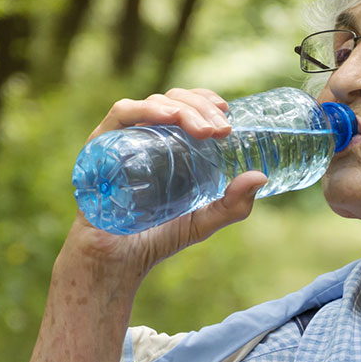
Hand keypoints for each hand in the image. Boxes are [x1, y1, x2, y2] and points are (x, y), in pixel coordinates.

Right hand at [64, 88, 267, 279]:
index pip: (184, 104)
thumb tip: (261, 177)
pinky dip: (145, 110)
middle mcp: (142, 135)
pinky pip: (120, 115)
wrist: (116, 262)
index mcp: (164, 143)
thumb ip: (232, 205)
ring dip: (181, 108)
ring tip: (204, 130)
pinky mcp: (99, 145)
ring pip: (151, 103)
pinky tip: (167, 117)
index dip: (205, 100)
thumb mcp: (203, 220)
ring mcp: (120, 138)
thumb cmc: (156, 237)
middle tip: (221, 130)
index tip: (226, 111)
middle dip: (200, 107)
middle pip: (171, 100)